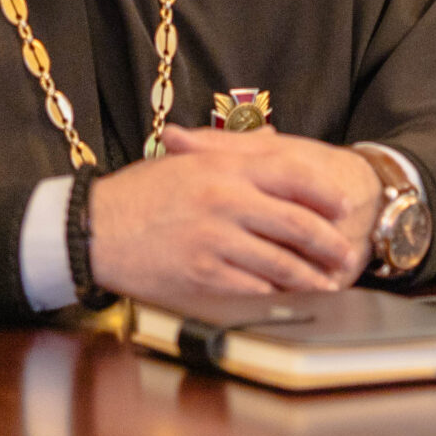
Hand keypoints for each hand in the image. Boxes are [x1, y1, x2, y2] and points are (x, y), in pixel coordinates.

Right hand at [88, 128, 381, 305]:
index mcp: (227, 168)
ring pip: (280, 261)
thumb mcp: (187, 160)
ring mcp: (216, 239)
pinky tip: (286, 297)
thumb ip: (233, 152)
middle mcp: (227, 200)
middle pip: (297, 222)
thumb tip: (272, 138)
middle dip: (328, 242)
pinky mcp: (202, 274)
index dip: (325, 193)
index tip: (342, 207)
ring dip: (309, 276)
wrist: (89, 228)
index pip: (294, 176)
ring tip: (326, 283)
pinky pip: (251, 286)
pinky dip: (274, 293)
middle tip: (345, 253)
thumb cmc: (137, 193)